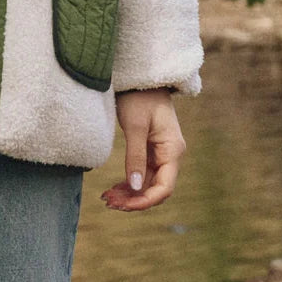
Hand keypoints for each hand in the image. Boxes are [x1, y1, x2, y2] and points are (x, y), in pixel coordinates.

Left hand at [100, 87, 185, 211]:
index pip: (164, 187)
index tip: (124, 205)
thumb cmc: (139, 96)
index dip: (145, 200)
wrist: (140, 75)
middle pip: (155, 187)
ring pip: (147, 182)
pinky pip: (142, 172)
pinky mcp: (151, 149)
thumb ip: (135, 156)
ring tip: (107, 197)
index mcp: (173, 149)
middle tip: (108, 201)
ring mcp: (161, 152)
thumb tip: (135, 187)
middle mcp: (170, 154)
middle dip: (133, 198)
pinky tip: (115, 188)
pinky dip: (130, 181)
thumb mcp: (134, 125)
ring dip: (129, 192)